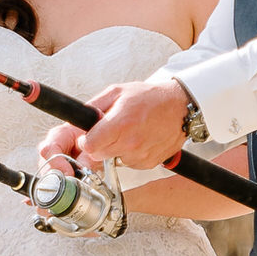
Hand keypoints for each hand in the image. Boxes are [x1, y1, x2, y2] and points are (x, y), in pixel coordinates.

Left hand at [54, 75, 190, 172]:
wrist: (180, 107)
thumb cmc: (150, 98)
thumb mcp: (117, 92)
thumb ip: (94, 106)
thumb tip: (76, 118)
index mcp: (120, 124)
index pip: (89, 145)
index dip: (85, 141)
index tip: (88, 136)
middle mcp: (130, 142)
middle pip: (98, 155)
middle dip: (99, 145)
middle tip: (109, 132)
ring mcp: (141, 155)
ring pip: (114, 160)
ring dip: (116, 150)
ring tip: (128, 133)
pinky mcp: (149, 163)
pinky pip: (129, 164)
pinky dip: (130, 155)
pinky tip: (139, 140)